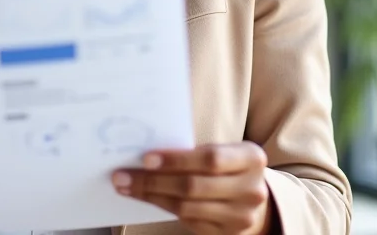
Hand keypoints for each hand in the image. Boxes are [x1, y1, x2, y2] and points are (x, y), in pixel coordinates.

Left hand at [112, 142, 272, 234]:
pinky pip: (188, 221)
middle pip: (194, 186)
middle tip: (122, 175)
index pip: (210, 159)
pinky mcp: (227, 234)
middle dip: (153, 180)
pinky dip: (162, 206)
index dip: (176, 160)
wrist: (253, 198)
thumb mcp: (224, 150)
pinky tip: (145, 197)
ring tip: (126, 186)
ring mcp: (241, 217)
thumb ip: (196, 150)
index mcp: (251, 158)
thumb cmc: (228, 165)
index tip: (146, 158)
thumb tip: (147, 151)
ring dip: (151, 195)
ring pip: (186, 207)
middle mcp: (251, 190)